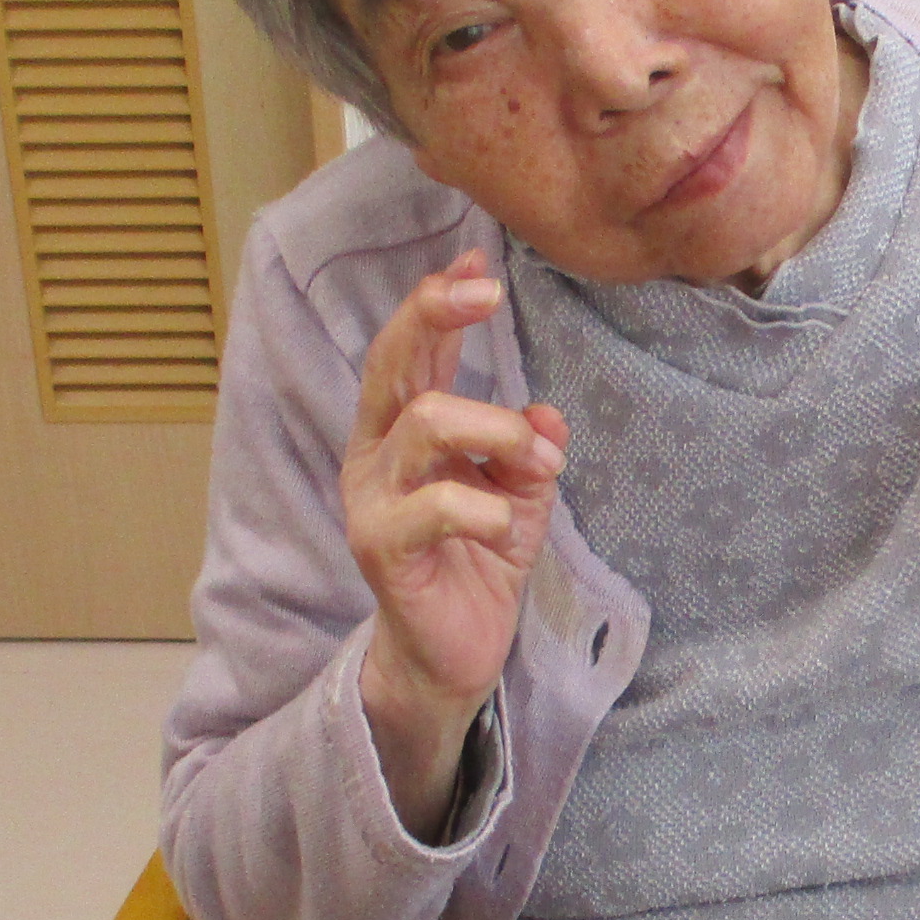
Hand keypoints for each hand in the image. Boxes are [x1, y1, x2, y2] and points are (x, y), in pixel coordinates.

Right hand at [343, 250, 566, 834]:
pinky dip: (490, 506)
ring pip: (426, 423)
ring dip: (499, 429)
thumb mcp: (519, 495)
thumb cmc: (479, 562)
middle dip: (435, 316)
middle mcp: (375, 455)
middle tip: (487, 294)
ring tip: (537, 461)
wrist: (452, 655)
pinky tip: (510, 526)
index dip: (436, 302)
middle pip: (392, 364)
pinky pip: (437, 505)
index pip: (409, 352)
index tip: (478, 264)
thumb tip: (547, 413)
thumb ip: (528, 450)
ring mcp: (372, 500)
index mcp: (400, 431)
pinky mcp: (383, 550)